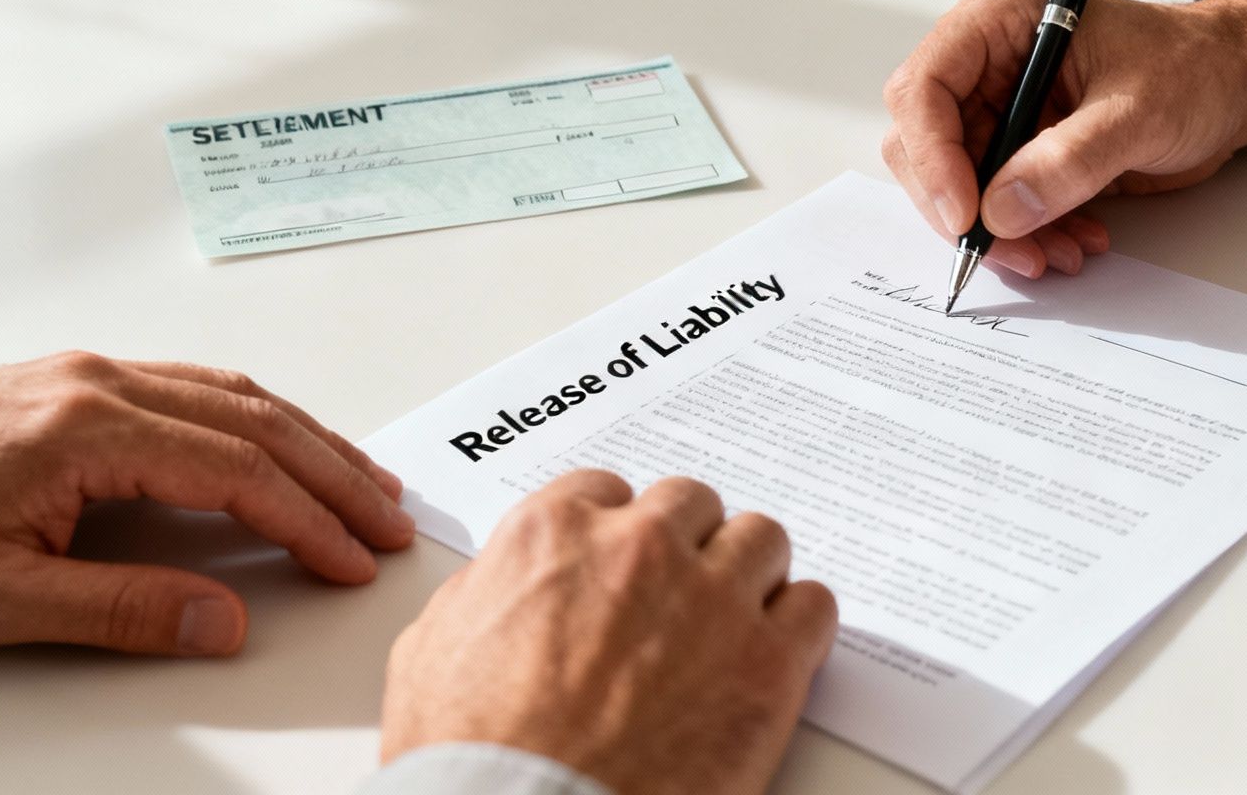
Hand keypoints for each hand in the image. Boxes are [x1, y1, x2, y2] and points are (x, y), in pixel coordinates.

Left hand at [0, 351, 412, 654]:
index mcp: (88, 429)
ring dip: (309, 439)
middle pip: (255, 422)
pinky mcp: (82, 381)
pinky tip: (282, 441)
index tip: (353, 556)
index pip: (236, 469)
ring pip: (235, 395)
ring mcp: (95, 374)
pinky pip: (199, 387)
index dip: (309, 519)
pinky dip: (260, 419)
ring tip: (362, 482)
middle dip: (334, 475)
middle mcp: (102, 384)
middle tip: (389, 522)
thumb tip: (222, 620)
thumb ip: (124, 608)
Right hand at [380, 471, 837, 794]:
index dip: (617, 535)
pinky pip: (813, 606)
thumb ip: (484, 590)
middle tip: (680, 597)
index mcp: (555, 534)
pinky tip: (774, 653)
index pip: (610, 491)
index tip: (623, 565)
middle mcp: (640, 549)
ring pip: (761, 539)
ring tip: (733, 620)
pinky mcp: (767, 662)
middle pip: (692, 506)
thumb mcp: (433, 647)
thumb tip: (505, 584)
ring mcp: (711, 600)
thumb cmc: (470, 754)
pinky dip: (798, 624)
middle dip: (686, 547)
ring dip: (748, 574)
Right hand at [882, 0, 1246, 277]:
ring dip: (1001, 231)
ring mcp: (1001, 107)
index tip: (966, 215)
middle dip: (964, 208)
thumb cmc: (1196, 66)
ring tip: (1059, 253)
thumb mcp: (1138, 112)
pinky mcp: (1022, 148)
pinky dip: (1027, 233)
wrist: (1236, 84)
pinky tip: (1074, 239)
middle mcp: (986, 62)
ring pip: (959, 185)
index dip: (932, 156)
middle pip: (926, 144)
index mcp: (998, 21)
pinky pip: (997, 202)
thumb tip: (1004, 209)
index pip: (924, 88)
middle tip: (1009, 251)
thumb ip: (1069, 160)